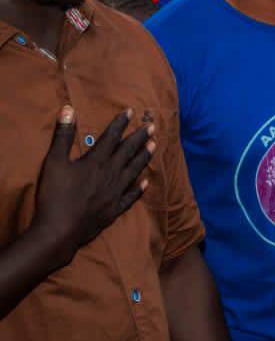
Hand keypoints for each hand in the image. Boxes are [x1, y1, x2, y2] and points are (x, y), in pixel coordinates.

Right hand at [31, 106, 155, 265]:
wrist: (60, 231)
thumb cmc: (54, 195)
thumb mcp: (54, 162)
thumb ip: (62, 135)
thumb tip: (68, 109)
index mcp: (96, 161)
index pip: (112, 137)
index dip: (121, 123)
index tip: (131, 111)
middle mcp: (111, 174)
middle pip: (128, 151)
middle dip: (140, 137)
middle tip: (153, 125)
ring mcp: (116, 192)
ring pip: (134, 170)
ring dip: (144, 157)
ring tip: (154, 145)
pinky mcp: (115, 209)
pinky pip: (131, 196)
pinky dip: (139, 188)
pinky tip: (145, 182)